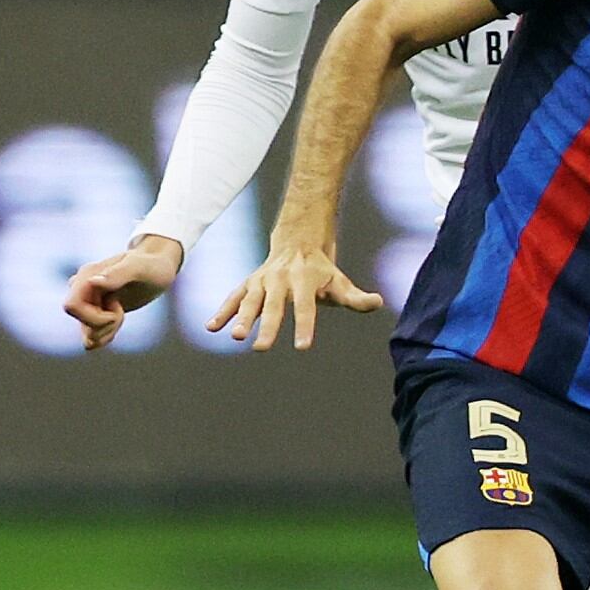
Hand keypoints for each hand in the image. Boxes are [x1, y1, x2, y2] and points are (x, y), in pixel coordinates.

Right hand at [65, 236, 184, 350]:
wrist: (159, 268)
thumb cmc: (151, 265)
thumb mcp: (139, 268)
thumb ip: (117, 274)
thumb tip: (92, 282)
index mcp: (87, 276)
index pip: (72, 306)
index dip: (93, 317)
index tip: (117, 307)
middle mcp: (83, 289)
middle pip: (80, 321)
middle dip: (103, 324)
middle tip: (122, 311)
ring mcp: (88, 302)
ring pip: (86, 333)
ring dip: (106, 331)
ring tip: (122, 314)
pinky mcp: (96, 314)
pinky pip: (90, 336)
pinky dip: (104, 337)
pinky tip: (117, 324)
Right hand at [208, 241, 383, 350]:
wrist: (297, 241)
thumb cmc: (321, 270)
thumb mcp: (340, 281)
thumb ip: (356, 297)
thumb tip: (378, 302)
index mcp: (304, 281)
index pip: (305, 307)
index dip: (305, 326)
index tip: (303, 347)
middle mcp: (280, 280)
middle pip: (274, 307)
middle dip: (268, 327)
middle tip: (261, 348)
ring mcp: (262, 281)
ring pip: (250, 301)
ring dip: (240, 318)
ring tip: (235, 337)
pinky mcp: (248, 284)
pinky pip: (233, 298)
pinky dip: (222, 311)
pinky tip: (211, 328)